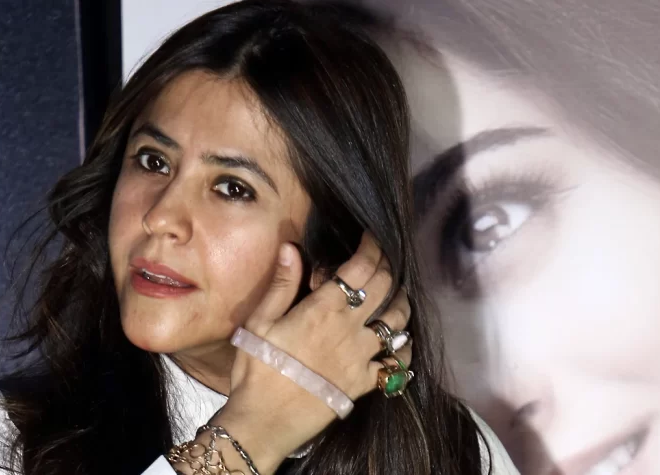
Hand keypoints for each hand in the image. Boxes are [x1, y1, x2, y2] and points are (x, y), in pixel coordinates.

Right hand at [210, 232, 411, 473]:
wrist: (264, 422)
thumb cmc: (257, 370)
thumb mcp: (258, 322)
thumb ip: (281, 284)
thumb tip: (292, 248)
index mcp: (323, 309)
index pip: (360, 268)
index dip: (372, 248)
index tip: (372, 238)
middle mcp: (349, 329)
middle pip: (384, 288)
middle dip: (388, 267)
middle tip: (384, 259)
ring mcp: (361, 357)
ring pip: (397, 322)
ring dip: (401, 302)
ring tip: (397, 294)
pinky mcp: (364, 383)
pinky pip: (396, 364)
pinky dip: (402, 348)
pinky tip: (400, 341)